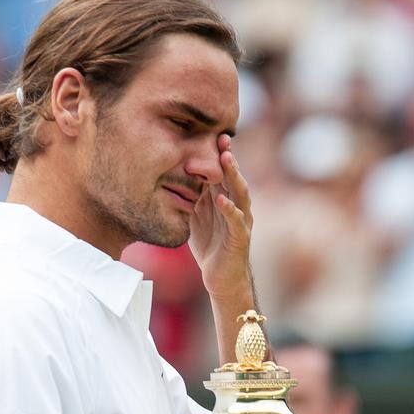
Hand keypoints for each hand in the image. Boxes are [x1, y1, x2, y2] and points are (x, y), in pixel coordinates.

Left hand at [189, 134, 252, 300]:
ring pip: (240, 193)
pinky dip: (230, 210)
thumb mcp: (196, 218)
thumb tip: (173, 179)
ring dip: (234, 176)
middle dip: (229, 158)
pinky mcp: (240, 237)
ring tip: (227, 160)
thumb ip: (191, 199)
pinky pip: (237, 221)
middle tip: (223, 138)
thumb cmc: (211, 247)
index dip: (219, 155)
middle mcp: (236, 206)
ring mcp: (241, 220)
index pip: (222, 173)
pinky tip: (222, 200)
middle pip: (233, 177)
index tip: (211, 134)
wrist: (221, 278)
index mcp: (225, 200)